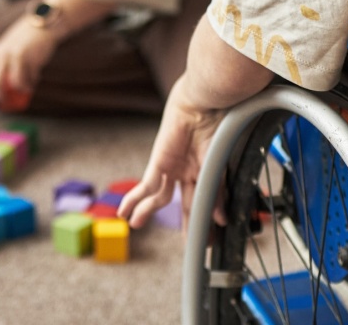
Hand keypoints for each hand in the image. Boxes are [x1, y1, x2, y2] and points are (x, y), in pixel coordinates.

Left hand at [0, 18, 59, 109]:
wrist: (41, 24)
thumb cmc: (23, 40)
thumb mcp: (6, 48)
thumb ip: (0, 61)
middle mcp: (2, 55)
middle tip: (4, 104)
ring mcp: (16, 56)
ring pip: (13, 82)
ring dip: (18, 91)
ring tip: (24, 92)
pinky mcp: (30, 57)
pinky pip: (29, 77)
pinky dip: (31, 83)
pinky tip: (33, 83)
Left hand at [118, 89, 223, 228]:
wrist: (204, 104)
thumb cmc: (218, 125)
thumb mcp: (219, 165)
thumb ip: (217, 192)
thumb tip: (221, 219)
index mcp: (208, 170)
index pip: (207, 201)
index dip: (208, 220)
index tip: (211, 238)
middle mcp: (190, 170)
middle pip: (185, 203)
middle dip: (186, 223)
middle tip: (188, 242)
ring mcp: (173, 167)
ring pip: (159, 197)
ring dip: (147, 211)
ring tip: (136, 223)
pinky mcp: (159, 163)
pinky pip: (146, 186)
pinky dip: (135, 200)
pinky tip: (126, 212)